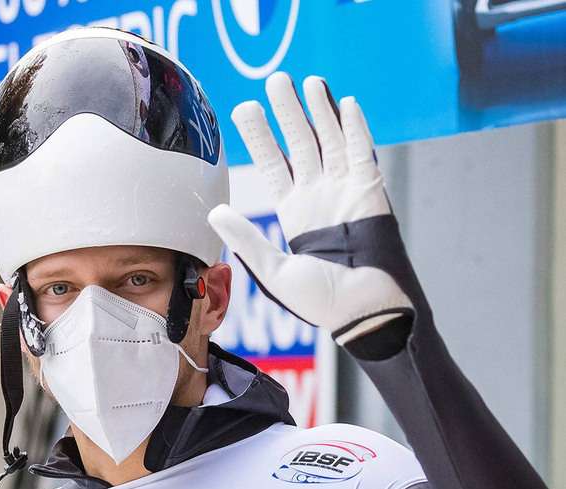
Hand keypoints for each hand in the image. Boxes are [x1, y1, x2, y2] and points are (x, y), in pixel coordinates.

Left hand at [208, 72, 411, 343]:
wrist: (365, 311)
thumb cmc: (322, 301)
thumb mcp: (273, 270)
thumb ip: (245, 239)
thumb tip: (214, 212)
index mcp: (294, 212)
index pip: (273, 165)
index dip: (260, 138)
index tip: (246, 110)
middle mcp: (318, 196)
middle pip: (301, 143)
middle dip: (288, 112)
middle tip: (275, 80)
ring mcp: (345, 191)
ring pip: (331, 140)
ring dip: (320, 111)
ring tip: (307, 81)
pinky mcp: (371, 192)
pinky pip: (363, 153)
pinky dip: (355, 128)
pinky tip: (344, 103)